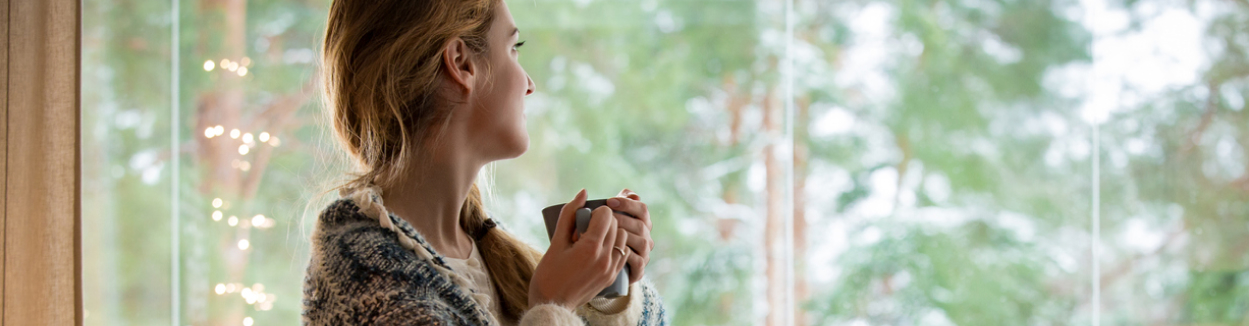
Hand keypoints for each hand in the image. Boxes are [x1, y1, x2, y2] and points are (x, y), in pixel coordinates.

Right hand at [529, 189, 629, 309]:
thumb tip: (583, 192)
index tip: (583, 220)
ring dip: (611, 233)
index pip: (606, 215)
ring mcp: (611, 269)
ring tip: (594, 239)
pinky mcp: (612, 276)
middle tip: (585, 229)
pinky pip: (622, 252)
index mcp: (590, 248)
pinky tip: (600, 250)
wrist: (552, 304)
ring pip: (622, 237)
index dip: (595, 212)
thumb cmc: (548, 273)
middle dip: (602, 221)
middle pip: (615, 224)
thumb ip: (569, 214)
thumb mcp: (556, 241)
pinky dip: (614, 246)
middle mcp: (605, 258)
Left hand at [606, 188, 652, 283]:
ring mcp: (644, 254)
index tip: (609, 202)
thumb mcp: (610, 218)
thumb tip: (634, 194)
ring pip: (642, 242)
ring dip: (625, 236)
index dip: (627, 204)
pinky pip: (638, 262)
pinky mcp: (639, 270)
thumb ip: (621, 202)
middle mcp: (646, 237)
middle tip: (605, 218)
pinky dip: (627, 255)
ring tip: (608, 234)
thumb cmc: (605, 237)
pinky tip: (612, 250)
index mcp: (642, 222)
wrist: (600, 266)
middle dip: (623, 220)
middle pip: (641, 225)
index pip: (642, 209)